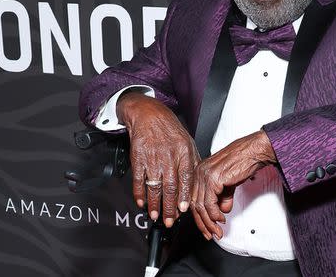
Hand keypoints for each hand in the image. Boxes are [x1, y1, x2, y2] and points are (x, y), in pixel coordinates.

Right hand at [116, 92, 199, 227]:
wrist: (149, 115)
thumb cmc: (170, 130)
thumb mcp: (188, 143)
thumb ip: (193, 163)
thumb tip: (197, 184)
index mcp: (184, 151)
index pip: (186, 178)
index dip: (184, 195)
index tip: (184, 210)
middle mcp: (169, 155)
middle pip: (170, 186)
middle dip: (169, 206)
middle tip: (170, 220)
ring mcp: (152, 157)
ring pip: (154, 185)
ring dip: (154, 203)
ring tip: (155, 215)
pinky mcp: (138, 157)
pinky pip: (138, 179)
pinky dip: (139, 193)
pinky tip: (141, 202)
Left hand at [191, 130, 275, 239]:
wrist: (254, 151)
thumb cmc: (244, 160)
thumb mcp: (230, 181)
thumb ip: (224, 195)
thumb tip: (222, 209)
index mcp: (201, 170)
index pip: (194, 198)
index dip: (199, 216)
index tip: (206, 227)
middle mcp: (199, 172)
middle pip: (195, 203)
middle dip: (203, 222)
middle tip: (211, 233)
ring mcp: (204, 174)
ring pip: (201, 206)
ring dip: (209, 221)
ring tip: (218, 229)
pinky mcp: (212, 178)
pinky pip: (209, 203)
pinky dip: (214, 214)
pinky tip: (221, 218)